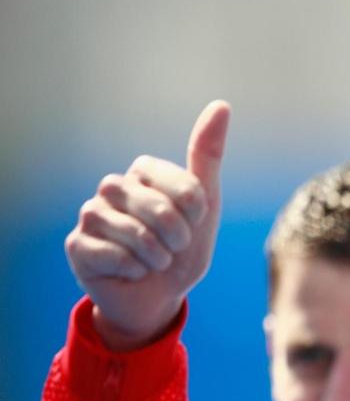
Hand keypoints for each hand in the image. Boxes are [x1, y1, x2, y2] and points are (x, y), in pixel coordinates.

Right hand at [65, 101, 230, 349]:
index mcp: (144, 171)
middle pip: (160, 210)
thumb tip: (221, 104)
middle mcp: (113, 186)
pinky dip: (134, 271)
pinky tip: (130, 271)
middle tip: (173, 248)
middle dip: (178, 238)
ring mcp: (91, 213)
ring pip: (137, 234)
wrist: (158, 295)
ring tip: (153, 261)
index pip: (185, 186)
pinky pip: (117, 257)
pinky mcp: (78, 244)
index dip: (197, 214)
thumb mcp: (205, 206)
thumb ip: (208, 156)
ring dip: (157, 257)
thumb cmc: (182, 249)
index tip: (194, 223)